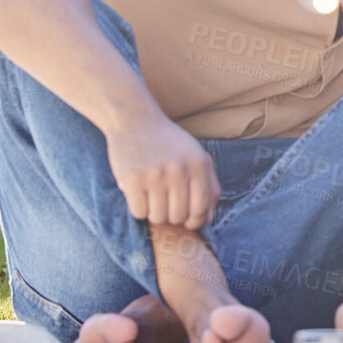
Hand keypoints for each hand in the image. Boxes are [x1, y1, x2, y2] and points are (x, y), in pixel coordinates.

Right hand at [104, 112, 220, 229]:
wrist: (136, 121)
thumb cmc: (169, 143)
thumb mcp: (197, 157)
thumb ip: (210, 186)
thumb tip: (209, 219)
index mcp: (199, 165)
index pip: (200, 209)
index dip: (194, 221)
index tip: (186, 221)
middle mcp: (179, 170)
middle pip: (178, 216)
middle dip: (173, 217)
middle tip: (166, 206)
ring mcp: (155, 175)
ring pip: (158, 217)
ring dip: (155, 214)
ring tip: (153, 199)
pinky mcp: (132, 179)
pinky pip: (139, 212)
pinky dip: (139, 209)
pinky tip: (139, 196)